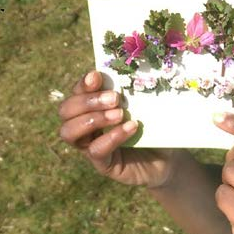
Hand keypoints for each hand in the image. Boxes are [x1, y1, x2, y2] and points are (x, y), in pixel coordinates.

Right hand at [57, 71, 178, 188]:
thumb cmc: (156, 127)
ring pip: (70, 132)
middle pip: (66, 110)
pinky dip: (112, 137)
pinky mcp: (103, 164)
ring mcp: (91, 146)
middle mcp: (86, 126)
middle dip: (87, 101)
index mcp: (93, 107)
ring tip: (120, 114)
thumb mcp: (148, 105)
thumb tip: (138, 69)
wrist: (168, 158)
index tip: (97, 76)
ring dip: (93, 119)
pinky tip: (131, 128)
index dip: (83, 84)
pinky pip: (95, 150)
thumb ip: (137, 90)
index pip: (77, 92)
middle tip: (114, 98)